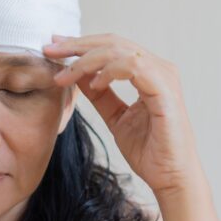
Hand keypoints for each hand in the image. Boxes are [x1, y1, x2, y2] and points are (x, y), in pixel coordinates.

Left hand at [42, 33, 199, 194]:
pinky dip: (109, 71)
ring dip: (86, 60)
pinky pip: (132, 66)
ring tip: (65, 76)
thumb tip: (77, 74)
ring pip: (119, 51)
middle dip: (78, 45)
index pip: (112, 47)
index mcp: (149, 72)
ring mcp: (163, 76)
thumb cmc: (149, 151)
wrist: (170, 178)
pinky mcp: (165, 89)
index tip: (54, 48)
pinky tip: (94, 83)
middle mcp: (158, 68)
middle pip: (113, 42)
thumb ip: (99, 94)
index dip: (81, 45)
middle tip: (50, 49)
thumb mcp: (115, 116)